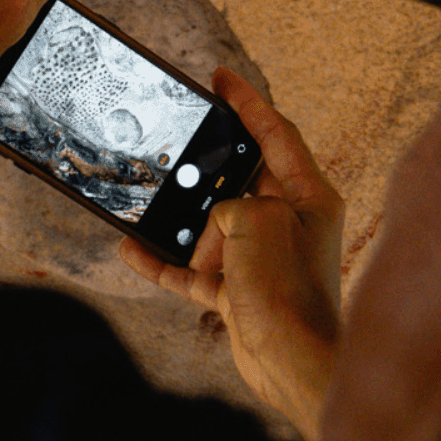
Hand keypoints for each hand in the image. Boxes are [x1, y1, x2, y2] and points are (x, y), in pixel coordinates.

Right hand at [119, 68, 344, 440]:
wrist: (290, 363)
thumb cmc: (288, 290)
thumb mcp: (258, 221)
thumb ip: (232, 204)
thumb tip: (217, 221)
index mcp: (307, 195)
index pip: (275, 133)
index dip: (247, 102)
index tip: (220, 77)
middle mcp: (288, 221)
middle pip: (240, 176)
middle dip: (207, 165)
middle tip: (178, 138)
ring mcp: (261, 256)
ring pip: (212, 223)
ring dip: (181, 218)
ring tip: (149, 199)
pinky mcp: (238, 289)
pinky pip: (193, 267)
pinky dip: (165, 260)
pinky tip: (132, 249)